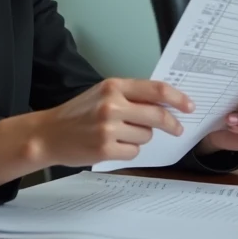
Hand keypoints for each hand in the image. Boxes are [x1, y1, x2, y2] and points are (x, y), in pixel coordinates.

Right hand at [29, 78, 194, 167]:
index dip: (177, 98)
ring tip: (119, 135)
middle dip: (171, 123)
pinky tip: (112, 146)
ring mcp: (108, 128)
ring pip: (146, 136)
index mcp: (113, 86)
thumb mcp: (102, 94)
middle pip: (157, 115)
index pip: (155, 89)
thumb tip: (165, 103)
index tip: (188, 106)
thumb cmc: (77, 114)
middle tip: (176, 128)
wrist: (48, 134)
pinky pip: (134, 152)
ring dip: (140, 138)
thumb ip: (131, 96)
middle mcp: (112, 105)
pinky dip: (128, 151)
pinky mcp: (105, 149)